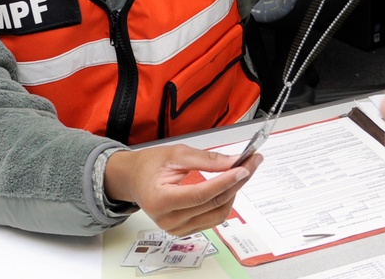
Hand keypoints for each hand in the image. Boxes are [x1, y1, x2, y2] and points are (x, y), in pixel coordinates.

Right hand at [104, 144, 261, 235]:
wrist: (135, 180)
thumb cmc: (150, 165)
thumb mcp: (176, 154)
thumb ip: (206, 159)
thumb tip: (233, 162)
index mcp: (161, 200)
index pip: (201, 194)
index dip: (225, 181)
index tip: (243, 168)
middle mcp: (169, 220)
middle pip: (213, 203)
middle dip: (236, 182)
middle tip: (250, 163)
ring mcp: (177, 228)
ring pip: (218, 214)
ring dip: (233, 193)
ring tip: (240, 173)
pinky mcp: (185, 230)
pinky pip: (213, 218)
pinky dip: (224, 201)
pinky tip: (228, 186)